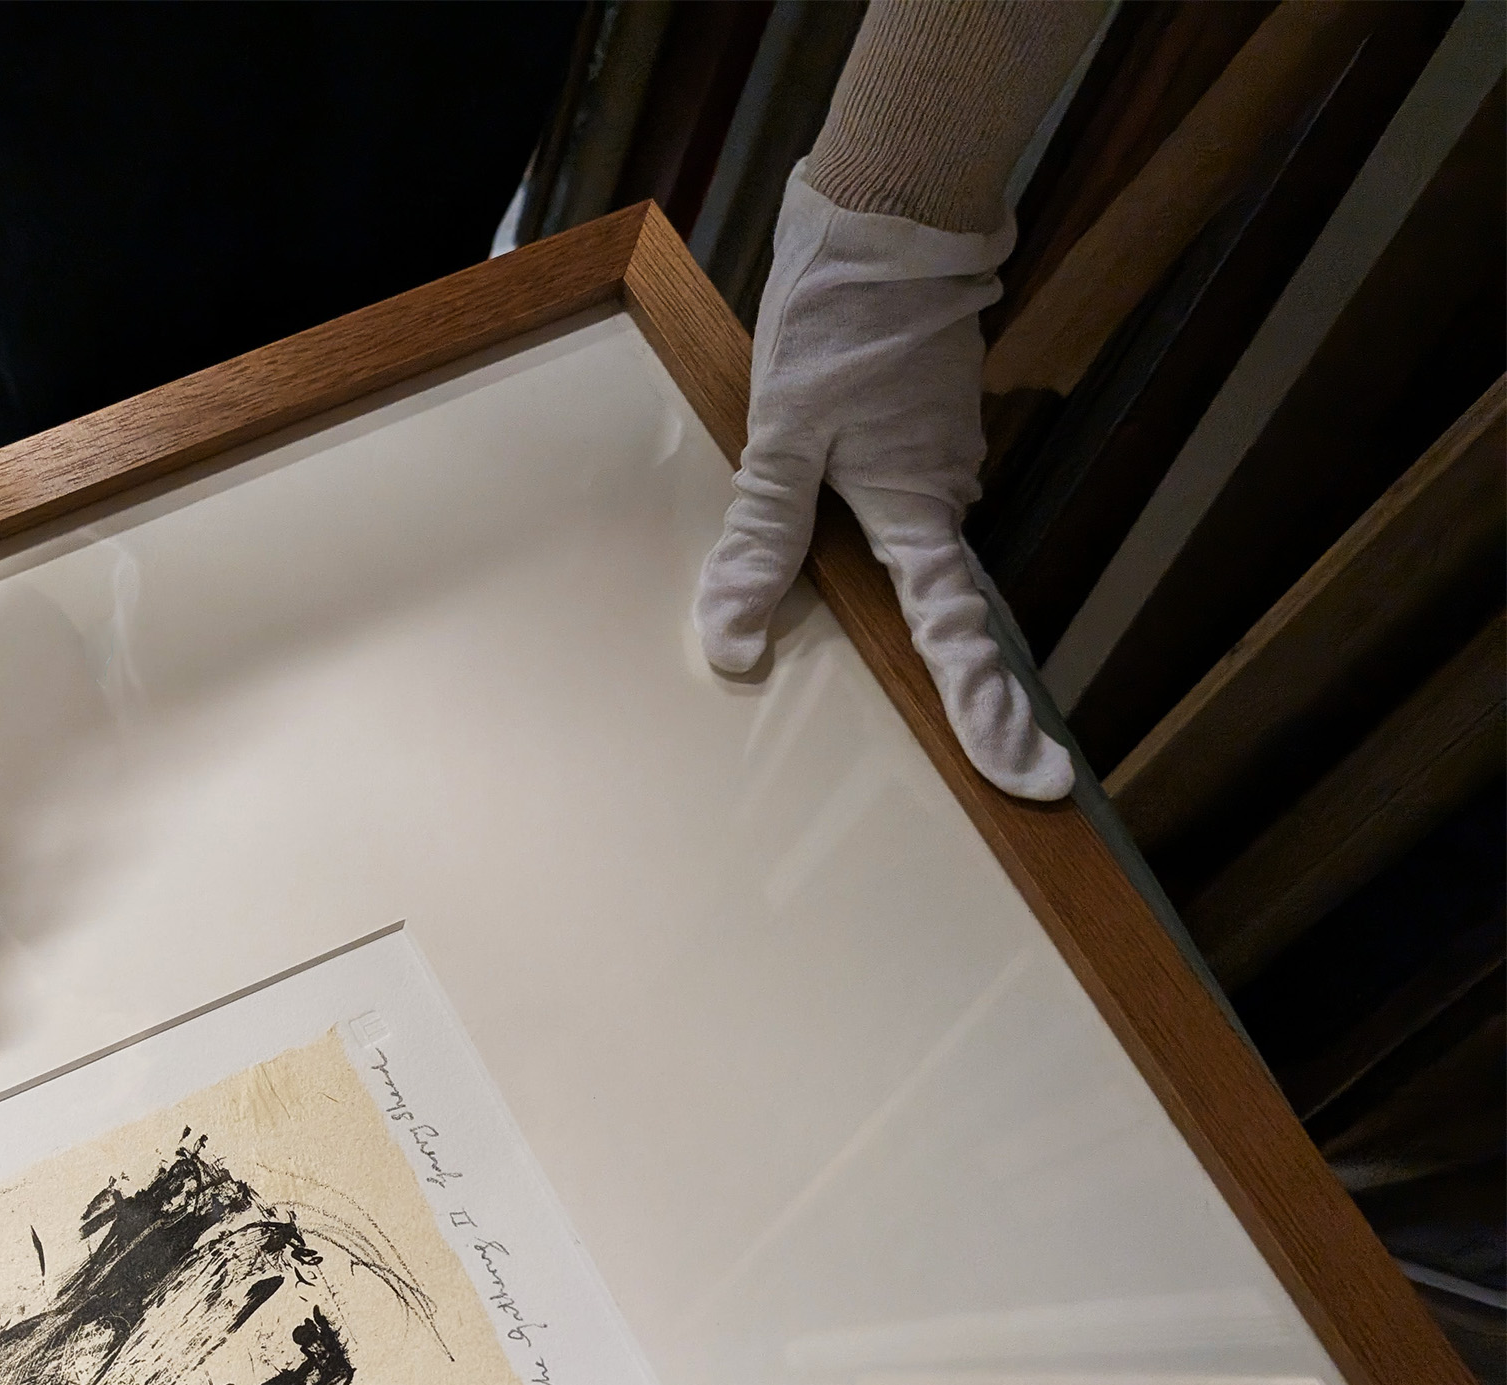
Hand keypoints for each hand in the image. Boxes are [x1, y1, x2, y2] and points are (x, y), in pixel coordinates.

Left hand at [696, 168, 1071, 801]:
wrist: (891, 217)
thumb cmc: (839, 324)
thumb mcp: (783, 441)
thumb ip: (765, 543)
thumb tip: (734, 646)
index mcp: (920, 511)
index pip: (956, 637)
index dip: (988, 716)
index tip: (1034, 782)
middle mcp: (946, 496)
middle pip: (951, 606)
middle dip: (974, 688)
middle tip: (1018, 774)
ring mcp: (941, 460)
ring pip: (924, 549)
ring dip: (918, 600)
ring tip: (958, 697)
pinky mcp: (922, 429)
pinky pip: (907, 503)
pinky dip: (888, 532)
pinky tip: (861, 538)